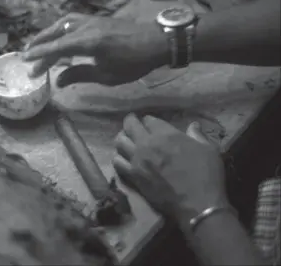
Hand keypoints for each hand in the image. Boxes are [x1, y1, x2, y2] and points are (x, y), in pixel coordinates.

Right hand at [22, 13, 167, 86]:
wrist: (155, 42)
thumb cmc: (133, 62)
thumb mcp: (106, 75)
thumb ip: (79, 75)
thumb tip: (57, 80)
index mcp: (88, 42)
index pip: (56, 48)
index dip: (39, 55)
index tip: (25, 62)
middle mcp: (86, 27)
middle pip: (55, 33)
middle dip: (39, 44)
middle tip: (25, 55)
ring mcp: (91, 20)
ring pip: (62, 24)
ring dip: (48, 34)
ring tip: (37, 44)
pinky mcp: (96, 19)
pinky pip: (72, 21)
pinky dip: (60, 28)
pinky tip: (58, 35)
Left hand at [113, 114, 228, 226]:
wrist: (196, 205)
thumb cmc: (206, 175)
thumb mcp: (208, 150)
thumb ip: (197, 136)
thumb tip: (193, 125)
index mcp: (165, 134)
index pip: (148, 120)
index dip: (148, 121)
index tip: (149, 123)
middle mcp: (147, 144)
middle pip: (130, 126)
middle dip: (130, 122)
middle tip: (131, 124)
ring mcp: (137, 160)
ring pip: (119, 142)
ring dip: (122, 138)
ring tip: (126, 140)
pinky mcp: (132, 176)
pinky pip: (117, 162)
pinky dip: (118, 158)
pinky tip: (123, 159)